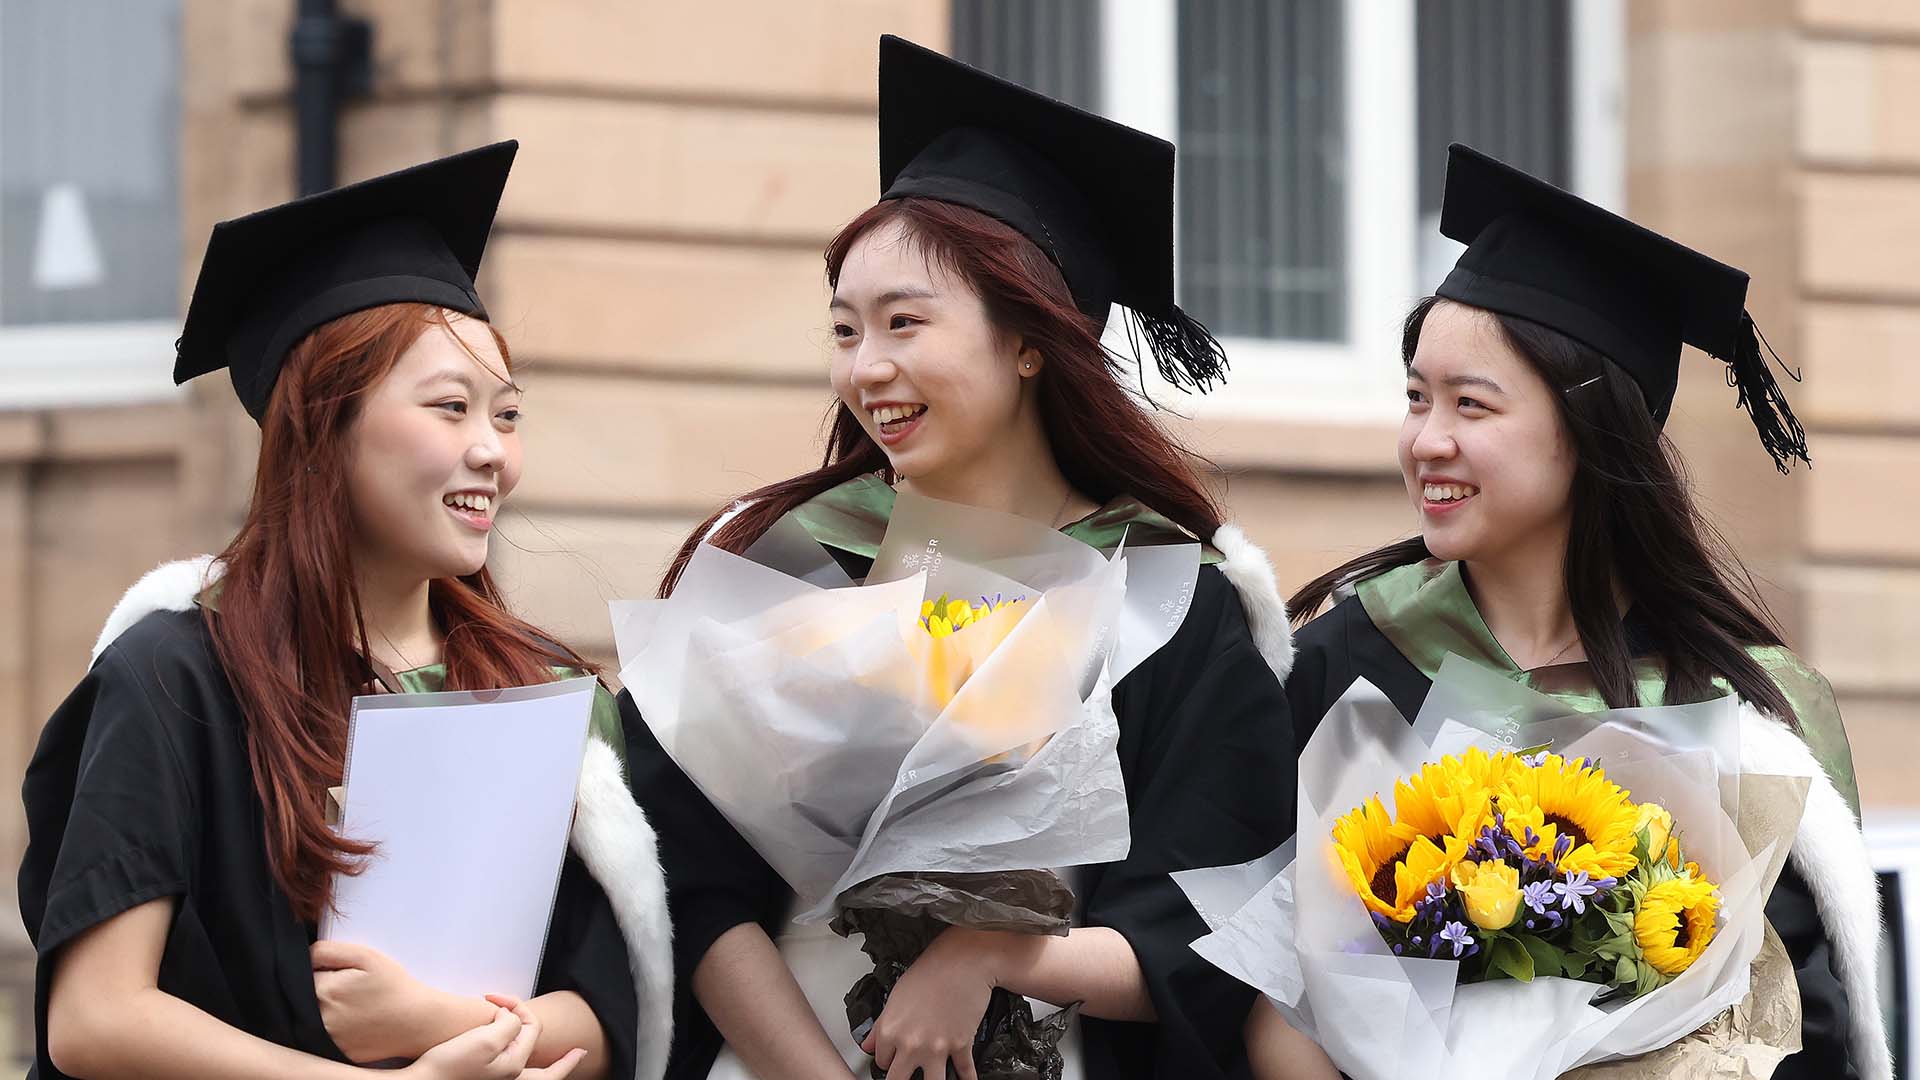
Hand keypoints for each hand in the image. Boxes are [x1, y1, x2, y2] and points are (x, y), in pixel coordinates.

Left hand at [314, 940, 464, 1062]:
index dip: (323, 971)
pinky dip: (335, 1027)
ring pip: (312, 1017)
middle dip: (323, 990)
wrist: (418, 1022)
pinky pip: (324, 1036)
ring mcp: (326, 1040)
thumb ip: (328, 951)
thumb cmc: (394, 987)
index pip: (303, 975)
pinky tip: (356, 1021)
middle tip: (352, 991)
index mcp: (324, 991)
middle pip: (305, 998)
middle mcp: (319, 1018)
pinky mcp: (335, 1053)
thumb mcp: (366, 956)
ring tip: (355, 1006)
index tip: (343, 975)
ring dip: (326, 1010)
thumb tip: (304, 957)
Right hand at [401, 996, 586, 1079]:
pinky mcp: (481, 1079)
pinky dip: (518, 1061)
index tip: (497, 1000)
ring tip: (560, 1062)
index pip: (530, 1027)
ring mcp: (495, 1079)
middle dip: (563, 1063)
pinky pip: (509, 1071)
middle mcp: (509, 1077)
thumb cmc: (448, 1066)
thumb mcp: (487, 1038)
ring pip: (529, 1071)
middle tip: (578, 1054)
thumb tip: (512, 1019)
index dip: (517, 1008)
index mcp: (514, 1066)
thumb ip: (510, 1025)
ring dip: (540, 1060)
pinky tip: (514, 1056)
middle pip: (547, 1071)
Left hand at [859, 927, 1004, 1079]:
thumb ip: (881, 1026)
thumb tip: (869, 1044)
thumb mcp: (896, 996)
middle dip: (901, 1078)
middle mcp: (912, 1044)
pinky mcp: (961, 1046)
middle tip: (906, 1074)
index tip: (892, 1059)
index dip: (887, 1060)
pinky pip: (965, 1073)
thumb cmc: (930, 972)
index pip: (881, 1062)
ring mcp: (937, 1048)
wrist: (964, 961)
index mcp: (891, 1031)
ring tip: (932, 1079)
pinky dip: (967, 1078)